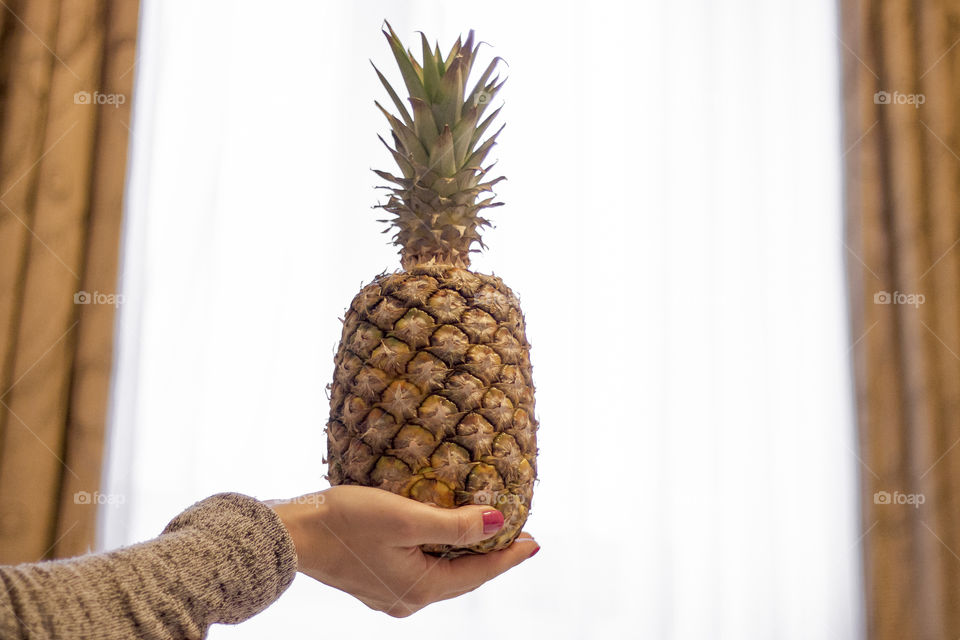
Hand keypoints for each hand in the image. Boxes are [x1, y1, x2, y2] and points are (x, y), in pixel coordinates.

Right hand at [267, 485, 538, 616]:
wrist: (291, 535)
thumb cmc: (346, 522)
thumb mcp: (405, 518)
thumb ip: (454, 524)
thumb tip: (499, 524)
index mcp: (420, 589)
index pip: (479, 573)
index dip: (509, 556)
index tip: (535, 540)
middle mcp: (408, 599)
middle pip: (463, 578)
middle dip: (492, 557)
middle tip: (520, 538)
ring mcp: (389, 593)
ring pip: (443, 575)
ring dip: (467, 555)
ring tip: (489, 535)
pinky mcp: (375, 580)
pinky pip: (422, 570)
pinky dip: (441, 554)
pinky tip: (445, 539)